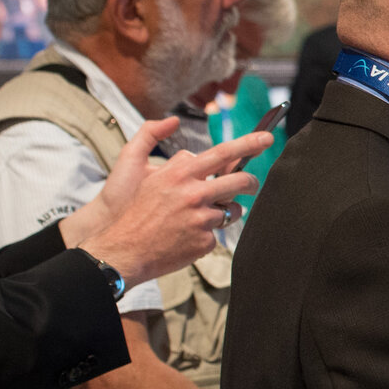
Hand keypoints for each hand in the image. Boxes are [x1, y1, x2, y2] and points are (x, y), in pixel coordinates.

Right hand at [70, 124, 274, 286]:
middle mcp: (194, 194)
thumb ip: (179, 165)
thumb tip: (199, 155)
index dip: (249, 143)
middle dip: (251, 182)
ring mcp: (200, 218)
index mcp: (181, 175)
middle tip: (251, 184)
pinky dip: (207, 234)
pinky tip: (187, 237)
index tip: (267, 137)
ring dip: (225, 212)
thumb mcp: (151, 179)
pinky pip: (217, 233)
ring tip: (200, 218)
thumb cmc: (136, 213)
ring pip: (233, 210)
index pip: (223, 153)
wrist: (121, 250)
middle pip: (241, 182)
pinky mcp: (204, 240)